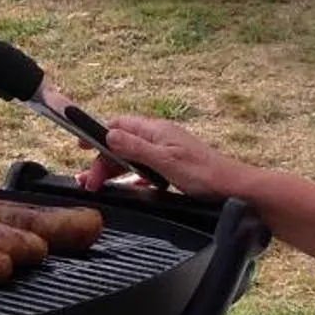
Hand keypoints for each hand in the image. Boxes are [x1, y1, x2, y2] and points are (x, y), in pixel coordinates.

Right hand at [73, 114, 250, 197]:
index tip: (79, 145)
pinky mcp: (173, 170)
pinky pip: (145, 172)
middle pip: (122, 144)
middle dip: (102, 161)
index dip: (98, 134)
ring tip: (98, 187)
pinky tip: (127, 190)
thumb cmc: (204, 175)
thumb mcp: (164, 161)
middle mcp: (160, 138)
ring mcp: (167, 154)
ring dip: (113, 171)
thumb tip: (109, 134)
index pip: (119, 125)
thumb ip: (135, 148)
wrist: (235, 190)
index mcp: (157, 130)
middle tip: (89, 183)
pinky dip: (132, 180)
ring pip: (131, 159)